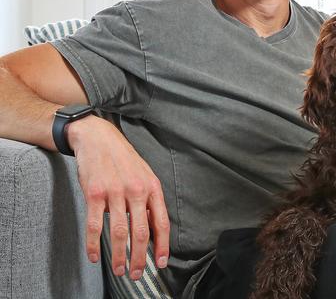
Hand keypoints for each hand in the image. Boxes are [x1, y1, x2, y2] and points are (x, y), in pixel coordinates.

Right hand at [67, 115, 169, 279]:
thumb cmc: (123, 160)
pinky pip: (95, 226)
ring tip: (119, 270)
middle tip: (137, 274)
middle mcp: (136, 190)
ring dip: (120, 256)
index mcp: (152, 187)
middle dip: (140, 258)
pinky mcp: (95, 194)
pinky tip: (94, 256)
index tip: (161, 263)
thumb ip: (149, 200)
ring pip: (120, 233)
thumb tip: (153, 229)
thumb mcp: (144, 175)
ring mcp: (115, 192)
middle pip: (141, 233)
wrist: (99, 138)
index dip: (163, 245)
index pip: (161, 222)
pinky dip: (94, 245)